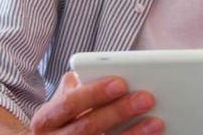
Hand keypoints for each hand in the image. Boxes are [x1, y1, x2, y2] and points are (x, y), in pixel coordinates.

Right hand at [30, 72, 161, 133]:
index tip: (120, 83)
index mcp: (46, 118)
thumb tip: (113, 74)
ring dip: (132, 134)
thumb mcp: (65, 97)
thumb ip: (81, 84)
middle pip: (89, 126)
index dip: (94, 93)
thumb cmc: (65, 114)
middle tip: (146, 98)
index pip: (69, 103)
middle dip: (119, 111)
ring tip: (156, 122)